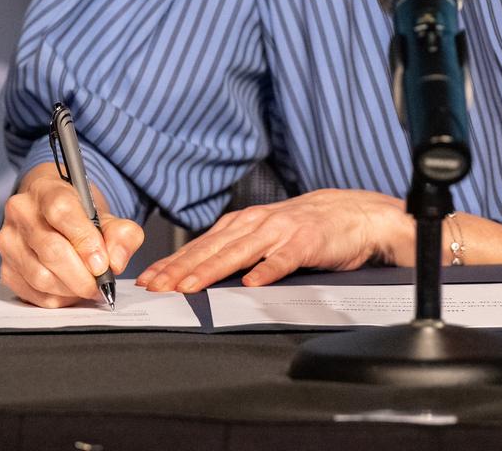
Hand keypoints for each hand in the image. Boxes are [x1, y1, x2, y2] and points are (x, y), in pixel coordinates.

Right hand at [0, 164, 145, 307]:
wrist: (51, 214)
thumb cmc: (78, 214)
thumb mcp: (106, 215)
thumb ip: (122, 234)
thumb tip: (116, 262)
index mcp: (46, 189)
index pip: (61, 211)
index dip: (84, 241)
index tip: (103, 264)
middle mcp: (21, 212)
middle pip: (51, 250)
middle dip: (82, 275)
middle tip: (101, 284)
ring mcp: (9, 241)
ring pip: (41, 277)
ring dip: (71, 289)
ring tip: (87, 286)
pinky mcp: (6, 268)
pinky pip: (33, 294)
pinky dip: (58, 299)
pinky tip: (69, 289)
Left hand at [135, 189, 412, 293]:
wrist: (352, 214)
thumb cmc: (304, 229)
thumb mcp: (263, 235)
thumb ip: (235, 250)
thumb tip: (196, 273)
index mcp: (242, 224)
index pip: (199, 246)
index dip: (172, 263)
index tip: (149, 280)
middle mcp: (256, 224)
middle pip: (211, 249)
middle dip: (180, 269)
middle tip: (157, 286)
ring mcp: (280, 232)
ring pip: (238, 252)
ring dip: (212, 269)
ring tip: (190, 286)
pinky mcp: (305, 243)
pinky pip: (282, 259)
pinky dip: (266, 270)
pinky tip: (251, 283)